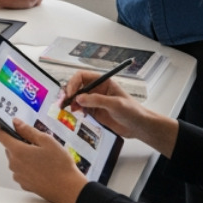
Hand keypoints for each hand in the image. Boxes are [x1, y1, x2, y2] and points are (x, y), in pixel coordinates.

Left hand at [0, 118, 86, 202]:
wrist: (69, 190)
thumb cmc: (60, 166)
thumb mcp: (47, 141)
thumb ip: (28, 130)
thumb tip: (16, 122)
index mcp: (17, 151)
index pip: (0, 135)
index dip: (2, 127)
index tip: (8, 124)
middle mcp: (14, 164)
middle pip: (9, 147)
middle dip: (19, 142)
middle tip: (36, 142)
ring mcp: (18, 176)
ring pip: (16, 159)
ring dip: (24, 155)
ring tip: (43, 157)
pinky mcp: (24, 184)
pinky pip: (21, 171)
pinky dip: (28, 167)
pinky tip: (42, 168)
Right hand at [60, 69, 176, 154]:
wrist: (139, 127)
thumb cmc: (132, 111)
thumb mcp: (115, 104)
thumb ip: (97, 100)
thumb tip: (79, 99)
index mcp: (103, 82)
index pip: (82, 76)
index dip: (73, 83)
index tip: (70, 94)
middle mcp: (96, 89)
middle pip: (76, 86)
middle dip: (68, 93)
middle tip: (62, 102)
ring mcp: (94, 101)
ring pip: (76, 98)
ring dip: (70, 102)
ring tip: (67, 109)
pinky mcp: (93, 112)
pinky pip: (80, 108)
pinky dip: (75, 110)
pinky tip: (76, 114)